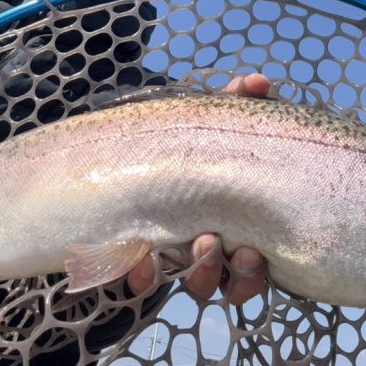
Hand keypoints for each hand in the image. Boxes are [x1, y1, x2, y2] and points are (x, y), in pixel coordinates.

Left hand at [126, 73, 269, 304]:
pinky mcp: (133, 260)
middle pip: (232, 280)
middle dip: (239, 274)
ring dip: (203, 273)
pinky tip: (142, 261)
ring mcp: (172, 258)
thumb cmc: (175, 144)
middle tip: (240, 251)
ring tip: (199, 246)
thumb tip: (258, 81)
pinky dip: (144, 274)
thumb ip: (233, 104)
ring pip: (198, 284)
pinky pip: (142, 280)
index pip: (251, 261)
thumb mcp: (207, 124)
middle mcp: (209, 250)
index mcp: (232, 225)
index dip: (253, 270)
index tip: (253, 253)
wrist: (107, 164)